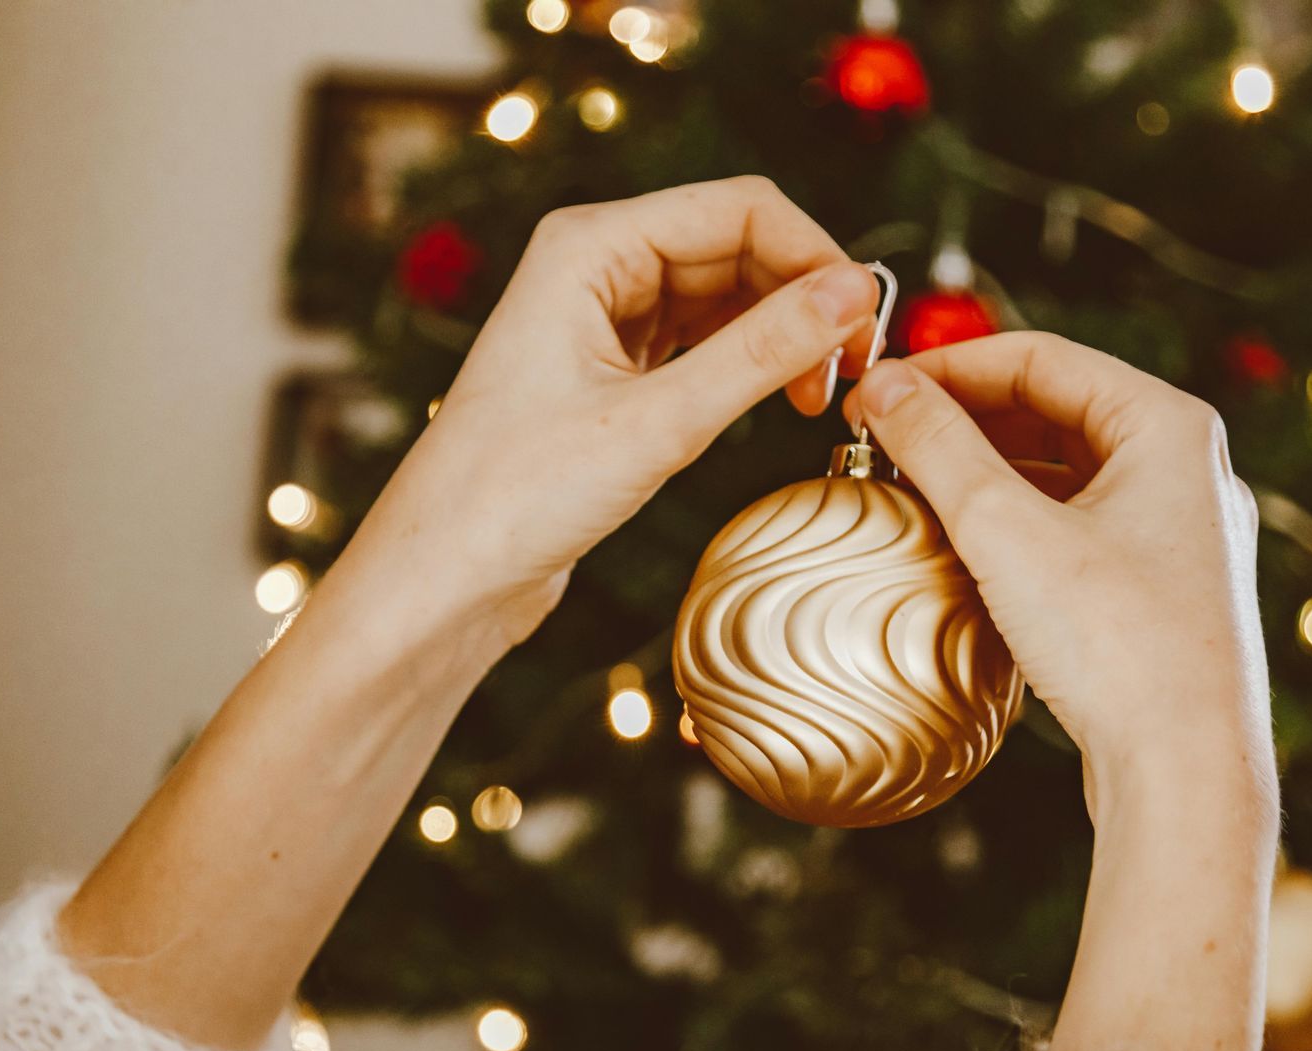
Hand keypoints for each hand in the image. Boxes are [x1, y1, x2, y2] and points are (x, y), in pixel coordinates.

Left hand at [330, 177, 878, 645]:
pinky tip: (778, 401)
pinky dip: (749, 364)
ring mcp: (603, 316)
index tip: (868, 322)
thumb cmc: (514, 497)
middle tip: (858, 371)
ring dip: (782, 335)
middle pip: (738, 245)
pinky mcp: (613, 370)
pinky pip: (704, 341)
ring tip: (818, 398)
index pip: (739, 208)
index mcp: (589, 245)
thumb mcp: (657, 423)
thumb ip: (761, 353)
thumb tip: (855, 294)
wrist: (442, 581)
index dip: (815, 255)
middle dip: (804, 298)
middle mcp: (595, 264)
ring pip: (727, 295)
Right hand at [843, 332, 1272, 800]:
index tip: (877, 392)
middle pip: (1055, 408)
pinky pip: (1080, 525)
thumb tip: (885, 384)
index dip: (948, 366)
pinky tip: (963, 545)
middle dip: (965, 418)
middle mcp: (1189, 469)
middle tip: (884, 439)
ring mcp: (1182, 533)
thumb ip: (938, 447)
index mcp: (1170, 426)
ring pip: (1066, 469)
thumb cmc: (1117, 648)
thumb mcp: (1006, 532)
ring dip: (986, 469)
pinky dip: (1017, 520)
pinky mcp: (1164, 590)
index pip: (1041, 358)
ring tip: (911, 486)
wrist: (1187, 775)